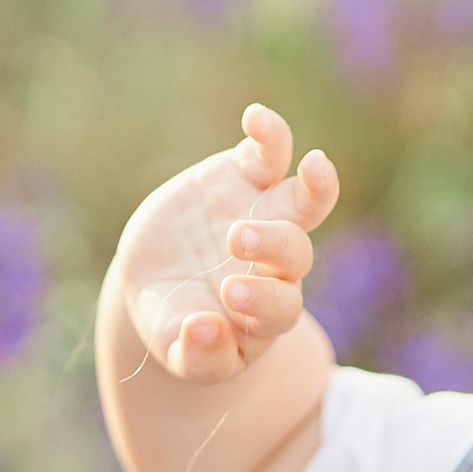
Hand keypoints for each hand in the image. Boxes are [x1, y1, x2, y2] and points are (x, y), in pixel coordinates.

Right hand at [113, 103, 338, 383]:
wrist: (158, 281)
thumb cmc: (178, 323)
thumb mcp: (180, 351)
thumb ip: (197, 355)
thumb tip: (205, 330)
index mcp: (267, 312)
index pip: (282, 309)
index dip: (264, 301)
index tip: (230, 297)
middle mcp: (277, 263)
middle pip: (295, 252)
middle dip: (273, 244)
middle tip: (237, 241)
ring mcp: (265, 216)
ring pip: (304, 200)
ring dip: (313, 186)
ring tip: (313, 166)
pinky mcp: (244, 179)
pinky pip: (269, 153)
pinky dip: (270, 133)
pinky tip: (257, 116)